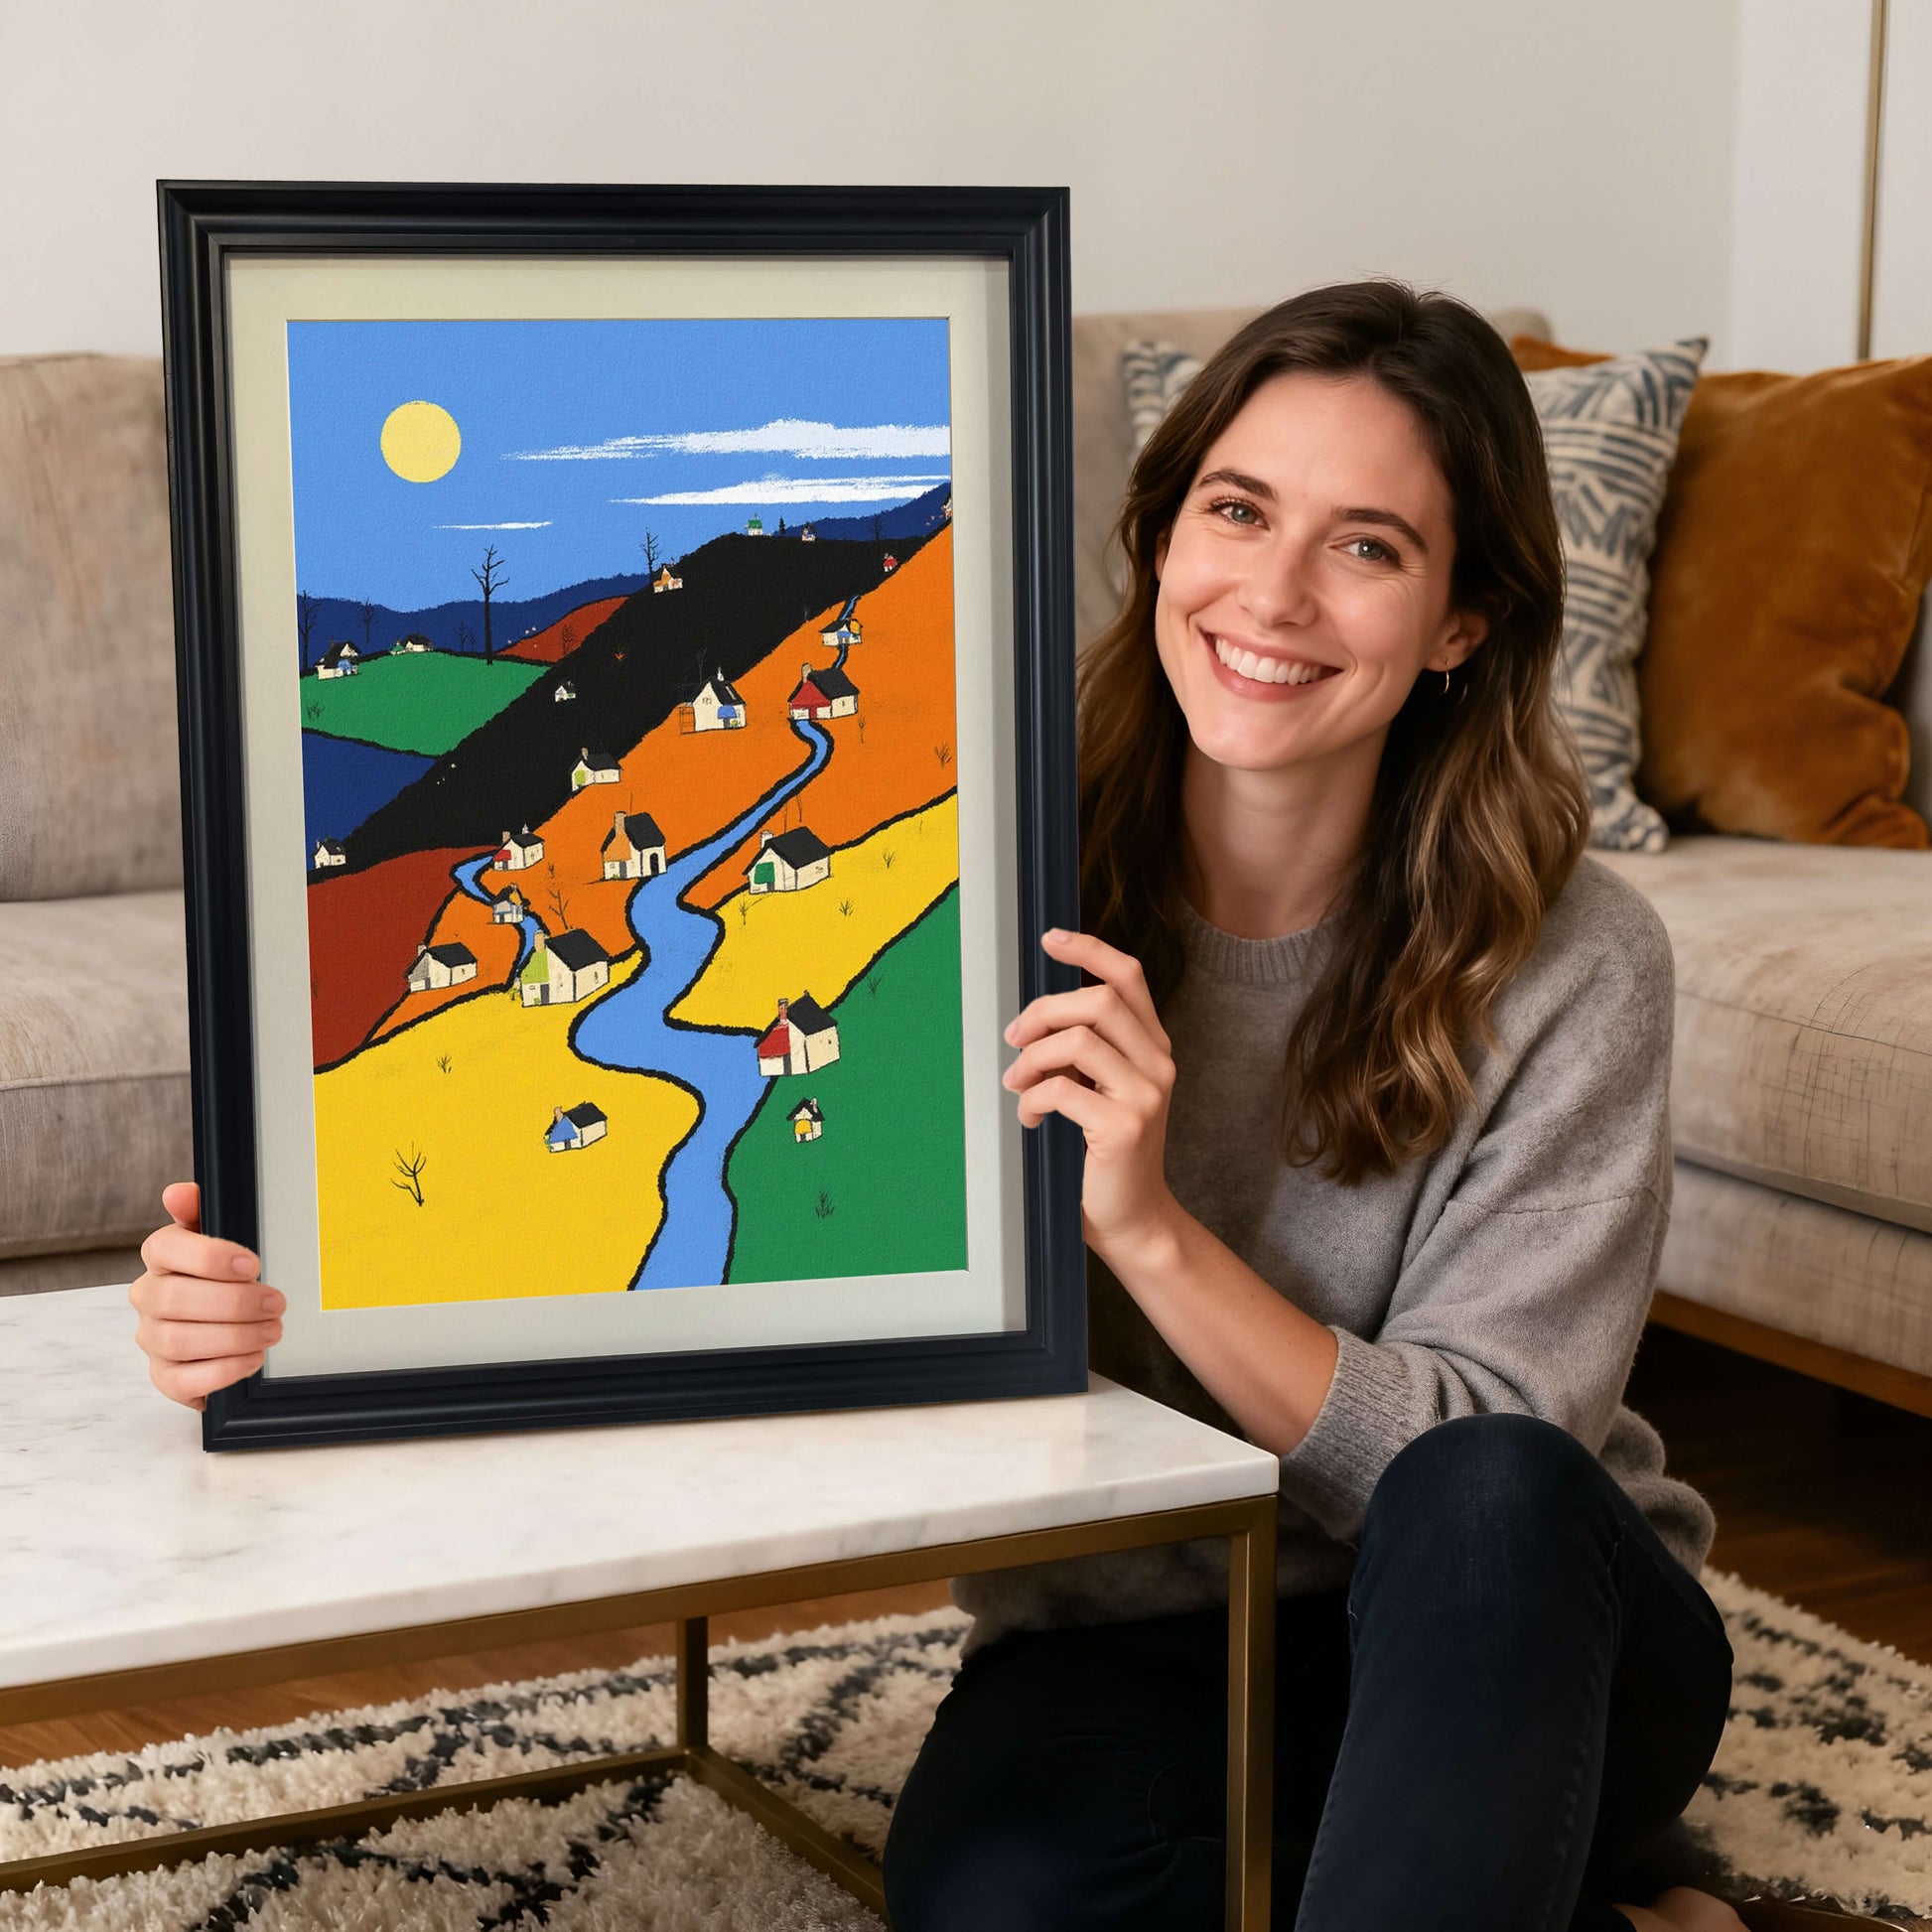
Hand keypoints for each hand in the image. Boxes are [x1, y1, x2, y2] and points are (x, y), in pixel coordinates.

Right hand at [128, 1181, 283, 1410]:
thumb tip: (179, 1193)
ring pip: (179, 1341)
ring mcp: (152, 1338)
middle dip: (234, 1303)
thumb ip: (205, 1211)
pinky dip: (222, 1371)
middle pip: (174, 1300)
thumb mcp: (226, 1237)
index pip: (164, 1248)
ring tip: (273, 1330)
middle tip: (277, 1303)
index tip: (254, 1265)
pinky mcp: (165, 1375)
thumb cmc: (228, 1274)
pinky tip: (253, 1358)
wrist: (230, 1323)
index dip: (209, 1257)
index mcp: (162, 1256)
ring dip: (234, 1337)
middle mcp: (149, 1296)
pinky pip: (182, 1380)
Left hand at [1001, 928, 1181, 1263]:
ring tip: (1017, 1084)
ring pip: (1077, 1041)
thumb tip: (1034, 1022)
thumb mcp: (1103, 1089)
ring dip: (1032, 1059)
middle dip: (1043, 1012)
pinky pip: (1061, 1089)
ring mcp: (1145, 1094)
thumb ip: (1085, 1051)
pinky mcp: (1124, 1126)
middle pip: (1097, 1001)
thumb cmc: (1107, 1153)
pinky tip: (1030, 1118)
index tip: (1049, 939)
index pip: (1128, 977)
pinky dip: (1032, 1100)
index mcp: (1153, 1046)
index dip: (1088, 950)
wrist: (1133, 1217)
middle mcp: (1158, 1063)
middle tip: (1014, 1039)